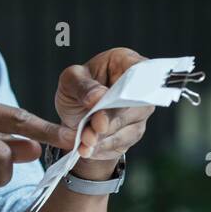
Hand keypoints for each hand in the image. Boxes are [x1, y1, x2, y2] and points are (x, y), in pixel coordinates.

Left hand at [54, 48, 153, 166]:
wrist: (75, 114)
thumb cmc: (77, 88)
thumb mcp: (70, 80)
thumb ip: (82, 85)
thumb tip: (98, 96)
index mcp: (125, 63)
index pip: (140, 69)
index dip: (134, 83)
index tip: (123, 94)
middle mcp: (139, 88)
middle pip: (135, 105)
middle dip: (113, 118)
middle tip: (96, 126)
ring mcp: (139, 113)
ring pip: (128, 128)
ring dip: (105, 137)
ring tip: (85, 140)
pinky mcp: (132, 134)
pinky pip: (120, 143)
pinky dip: (101, 148)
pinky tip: (86, 149)